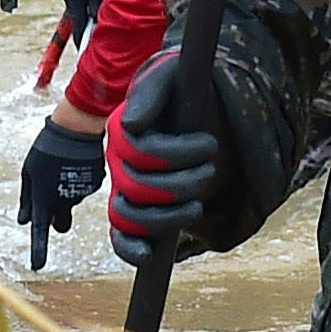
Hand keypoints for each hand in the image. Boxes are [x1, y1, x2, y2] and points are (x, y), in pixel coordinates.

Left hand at [19, 116, 107, 246]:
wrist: (76, 129)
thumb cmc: (46, 148)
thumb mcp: (28, 172)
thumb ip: (27, 198)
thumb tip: (23, 220)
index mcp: (45, 200)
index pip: (40, 231)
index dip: (38, 250)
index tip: (37, 266)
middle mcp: (64, 202)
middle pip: (61, 224)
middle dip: (57, 220)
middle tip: (53, 203)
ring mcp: (80, 193)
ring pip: (72, 201)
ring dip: (66, 190)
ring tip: (61, 166)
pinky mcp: (94, 183)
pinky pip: (83, 186)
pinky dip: (77, 179)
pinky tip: (74, 163)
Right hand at [105, 58, 225, 266]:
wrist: (189, 101)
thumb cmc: (179, 86)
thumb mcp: (169, 76)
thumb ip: (150, 94)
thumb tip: (132, 126)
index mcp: (122, 130)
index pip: (141, 152)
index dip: (177, 153)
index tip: (209, 144)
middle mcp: (119, 161)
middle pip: (139, 187)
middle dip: (182, 184)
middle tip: (211, 170)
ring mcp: (126, 186)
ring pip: (132, 214)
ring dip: (170, 216)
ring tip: (198, 204)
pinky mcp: (140, 207)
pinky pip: (121, 234)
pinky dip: (129, 248)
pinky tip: (147, 256)